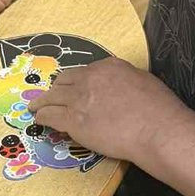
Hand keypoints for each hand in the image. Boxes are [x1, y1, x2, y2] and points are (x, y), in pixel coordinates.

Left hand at [27, 59, 184, 162]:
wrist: (156, 129)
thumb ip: (126, 80)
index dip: (76, 81)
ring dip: (42, 102)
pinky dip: (42, 117)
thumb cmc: (159, 109)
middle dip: (56, 89)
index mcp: (109, 66)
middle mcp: (90, 78)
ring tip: (35, 107)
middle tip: (51, 96)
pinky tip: (38, 120)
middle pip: (64, 81)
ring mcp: (79, 98)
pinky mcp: (73, 120)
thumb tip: (120, 88)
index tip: (72, 88)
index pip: (84, 72)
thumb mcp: (144, 82)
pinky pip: (49, 116)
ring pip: (52, 97)